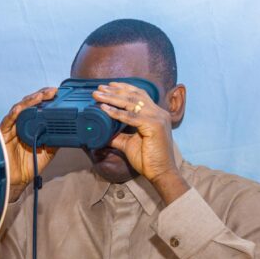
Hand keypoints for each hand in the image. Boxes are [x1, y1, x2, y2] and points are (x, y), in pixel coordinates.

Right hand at [0, 87, 58, 201]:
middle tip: (53, 91)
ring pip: (19, 109)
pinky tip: (20, 108)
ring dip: (30, 101)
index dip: (47, 100)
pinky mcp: (3, 134)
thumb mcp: (48, 151)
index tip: (59, 93)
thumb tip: (71, 131)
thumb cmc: (29, 164)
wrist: (18, 180)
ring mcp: (12, 127)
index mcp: (32, 126)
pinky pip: (7, 121)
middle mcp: (21, 123)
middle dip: (41, 96)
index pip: (39, 108)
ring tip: (41, 96)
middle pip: (30, 104)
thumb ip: (56, 139)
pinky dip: (14, 114)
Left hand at [93, 82, 188, 203]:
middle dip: (115, 90)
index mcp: (156, 114)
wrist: (161, 173)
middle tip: (99, 88)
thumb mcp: (129, 143)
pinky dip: (116, 113)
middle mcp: (158, 113)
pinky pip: (131, 117)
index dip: (123, 88)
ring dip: (112, 98)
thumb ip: (117, 135)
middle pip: (134, 96)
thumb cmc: (148, 159)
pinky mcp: (155, 126)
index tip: (108, 86)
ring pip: (131, 103)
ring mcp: (158, 118)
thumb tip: (102, 132)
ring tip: (98, 95)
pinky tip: (104, 109)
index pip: (139, 95)